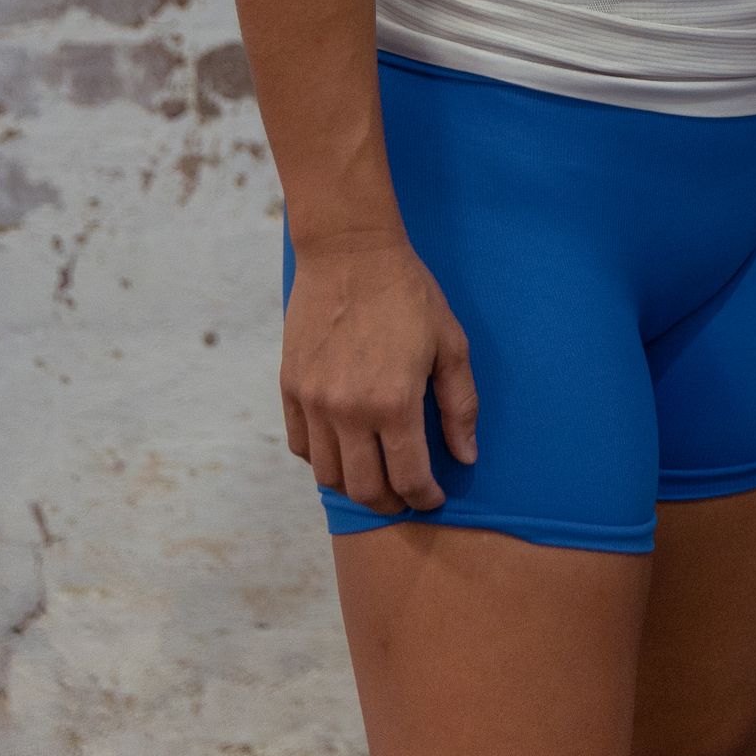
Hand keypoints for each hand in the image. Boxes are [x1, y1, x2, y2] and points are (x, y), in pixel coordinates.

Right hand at [282, 232, 477, 514]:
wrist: (349, 252)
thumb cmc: (408, 294)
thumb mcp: (451, 343)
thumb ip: (460, 405)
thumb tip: (465, 457)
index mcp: (394, 403)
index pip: (409, 478)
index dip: (425, 498)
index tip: (434, 498)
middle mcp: (348, 412)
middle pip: (365, 489)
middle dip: (391, 502)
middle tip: (406, 495)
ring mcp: (314, 403)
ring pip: (329, 476)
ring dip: (355, 486)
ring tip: (376, 476)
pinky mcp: (290, 389)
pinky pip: (301, 447)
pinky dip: (322, 459)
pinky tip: (344, 448)